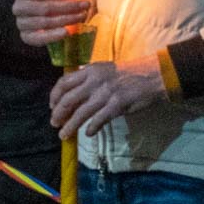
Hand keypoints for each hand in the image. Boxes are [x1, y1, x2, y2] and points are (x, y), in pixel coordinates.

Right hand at [12, 0, 92, 44]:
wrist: (46, 3)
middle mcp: (17, 7)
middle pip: (44, 9)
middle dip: (67, 6)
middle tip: (85, 4)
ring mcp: (21, 23)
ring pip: (45, 23)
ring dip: (66, 20)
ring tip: (82, 16)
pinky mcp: (26, 36)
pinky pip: (38, 39)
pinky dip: (53, 36)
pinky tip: (67, 31)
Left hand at [50, 58, 165, 137]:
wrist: (151, 76)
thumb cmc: (126, 73)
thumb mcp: (103, 69)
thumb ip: (87, 77)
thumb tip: (72, 90)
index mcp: (89, 70)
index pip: (64, 82)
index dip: (54, 95)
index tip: (51, 106)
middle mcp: (94, 81)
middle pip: (69, 99)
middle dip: (58, 113)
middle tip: (54, 123)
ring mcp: (105, 93)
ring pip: (81, 112)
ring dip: (70, 125)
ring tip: (64, 135)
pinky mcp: (116, 105)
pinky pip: (99, 119)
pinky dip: (91, 127)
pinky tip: (87, 133)